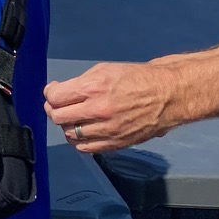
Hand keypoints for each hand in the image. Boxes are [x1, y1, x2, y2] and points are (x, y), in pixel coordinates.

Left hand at [43, 62, 178, 151]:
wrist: (168, 95)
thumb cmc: (137, 78)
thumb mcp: (105, 70)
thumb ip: (80, 83)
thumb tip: (60, 92)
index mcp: (94, 88)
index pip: (55, 97)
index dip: (50, 94)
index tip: (54, 91)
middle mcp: (98, 110)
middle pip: (58, 117)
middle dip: (54, 109)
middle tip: (59, 105)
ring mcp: (107, 129)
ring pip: (70, 134)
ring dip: (67, 125)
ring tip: (74, 118)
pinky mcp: (116, 143)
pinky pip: (86, 148)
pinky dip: (79, 141)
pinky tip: (83, 132)